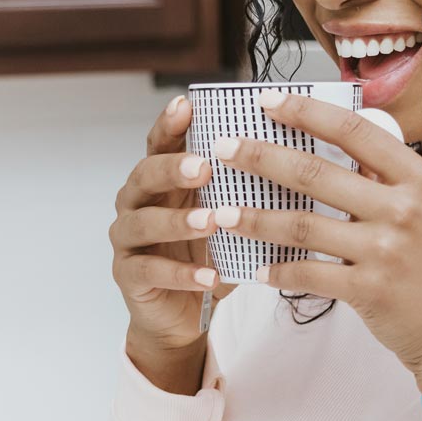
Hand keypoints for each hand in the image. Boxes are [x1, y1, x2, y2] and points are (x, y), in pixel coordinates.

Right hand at [110, 95, 239, 354]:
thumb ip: (243, 191)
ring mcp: (127, 239)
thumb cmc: (207, 255)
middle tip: (203, 167)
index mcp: (162, 180)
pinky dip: (181, 273)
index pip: (160, 144)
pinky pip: (150, 270)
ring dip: (178, 221)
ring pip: (144, 222)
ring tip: (210, 222)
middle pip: (144, 175)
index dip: (169, 124)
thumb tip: (294, 162)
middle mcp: (137, 202)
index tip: (186, 105)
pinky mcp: (127, 275)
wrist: (183, 315)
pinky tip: (209, 276)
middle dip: (172, 168)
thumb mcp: (228, 219)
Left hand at [206, 88, 421, 395]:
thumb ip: (387, 180)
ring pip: (301, 225)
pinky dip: (278, 271)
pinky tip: (256, 269)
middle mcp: (403, 208)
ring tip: (218, 213)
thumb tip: (331, 148)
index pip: (352, 130)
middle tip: (223, 148)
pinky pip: (309, 274)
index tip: (267, 100)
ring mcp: (385, 250)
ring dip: (253, 218)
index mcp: (418, 177)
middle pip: (314, 173)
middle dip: (260, 157)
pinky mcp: (370, 290)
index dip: (305, 111)